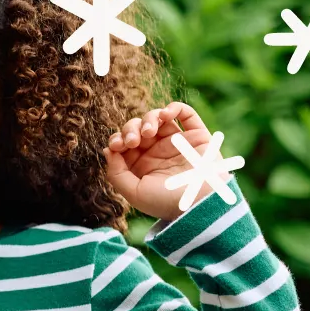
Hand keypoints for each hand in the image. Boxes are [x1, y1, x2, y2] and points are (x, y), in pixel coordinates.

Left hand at [105, 101, 217, 221]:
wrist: (201, 203)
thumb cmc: (167, 202)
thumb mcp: (134, 193)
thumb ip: (116, 173)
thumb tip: (108, 150)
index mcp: (142, 164)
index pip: (123, 143)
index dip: (117, 139)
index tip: (117, 146)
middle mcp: (158, 151)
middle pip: (137, 127)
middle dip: (130, 129)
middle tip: (133, 141)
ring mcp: (177, 142)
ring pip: (157, 118)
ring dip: (149, 118)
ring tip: (148, 131)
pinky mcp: (196, 135)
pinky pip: (186, 113)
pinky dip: (174, 107)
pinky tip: (165, 115)